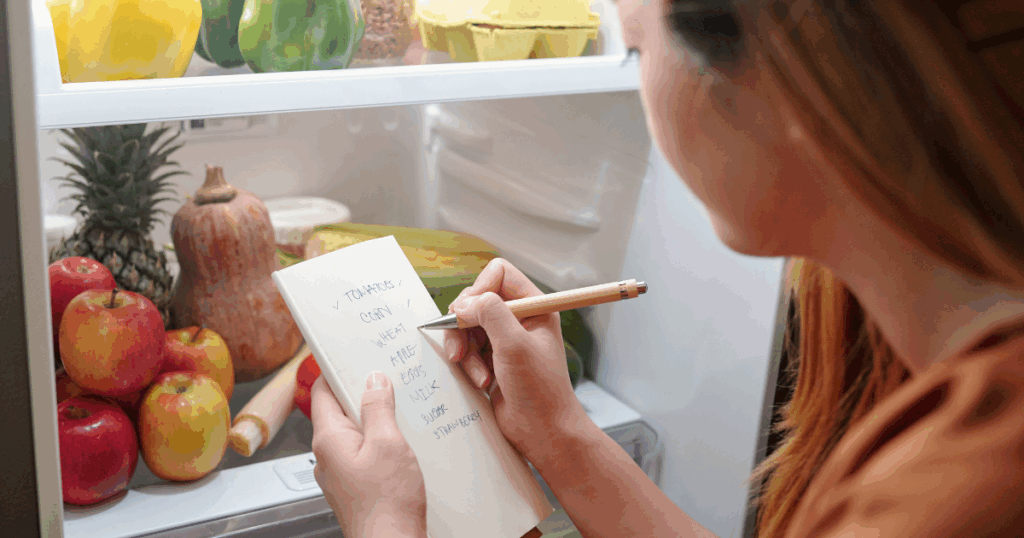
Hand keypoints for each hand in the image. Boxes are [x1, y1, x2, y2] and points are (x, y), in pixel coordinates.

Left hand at [311, 373, 427, 537]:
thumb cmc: (385, 503)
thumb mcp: (388, 443)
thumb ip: (378, 408)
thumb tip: (374, 381)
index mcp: (328, 439)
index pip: (322, 392)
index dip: (335, 370)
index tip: (350, 356)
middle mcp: (328, 455)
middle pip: (339, 411)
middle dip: (363, 395)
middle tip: (387, 382)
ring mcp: (340, 472)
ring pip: (354, 433)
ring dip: (375, 420)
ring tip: (400, 413)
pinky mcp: (355, 485)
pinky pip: (363, 453)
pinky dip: (380, 443)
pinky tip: (402, 445)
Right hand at [444, 258, 588, 461]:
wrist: (542, 431)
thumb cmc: (540, 390)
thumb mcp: (515, 345)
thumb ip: (490, 313)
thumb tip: (464, 304)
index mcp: (534, 306)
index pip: (498, 274)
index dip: (480, 289)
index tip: (471, 313)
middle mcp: (519, 318)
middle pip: (476, 299)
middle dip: (464, 325)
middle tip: (461, 347)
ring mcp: (504, 339)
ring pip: (466, 325)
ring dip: (464, 349)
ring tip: (476, 373)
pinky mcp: (491, 359)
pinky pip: (466, 348)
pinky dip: (467, 364)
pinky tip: (481, 382)